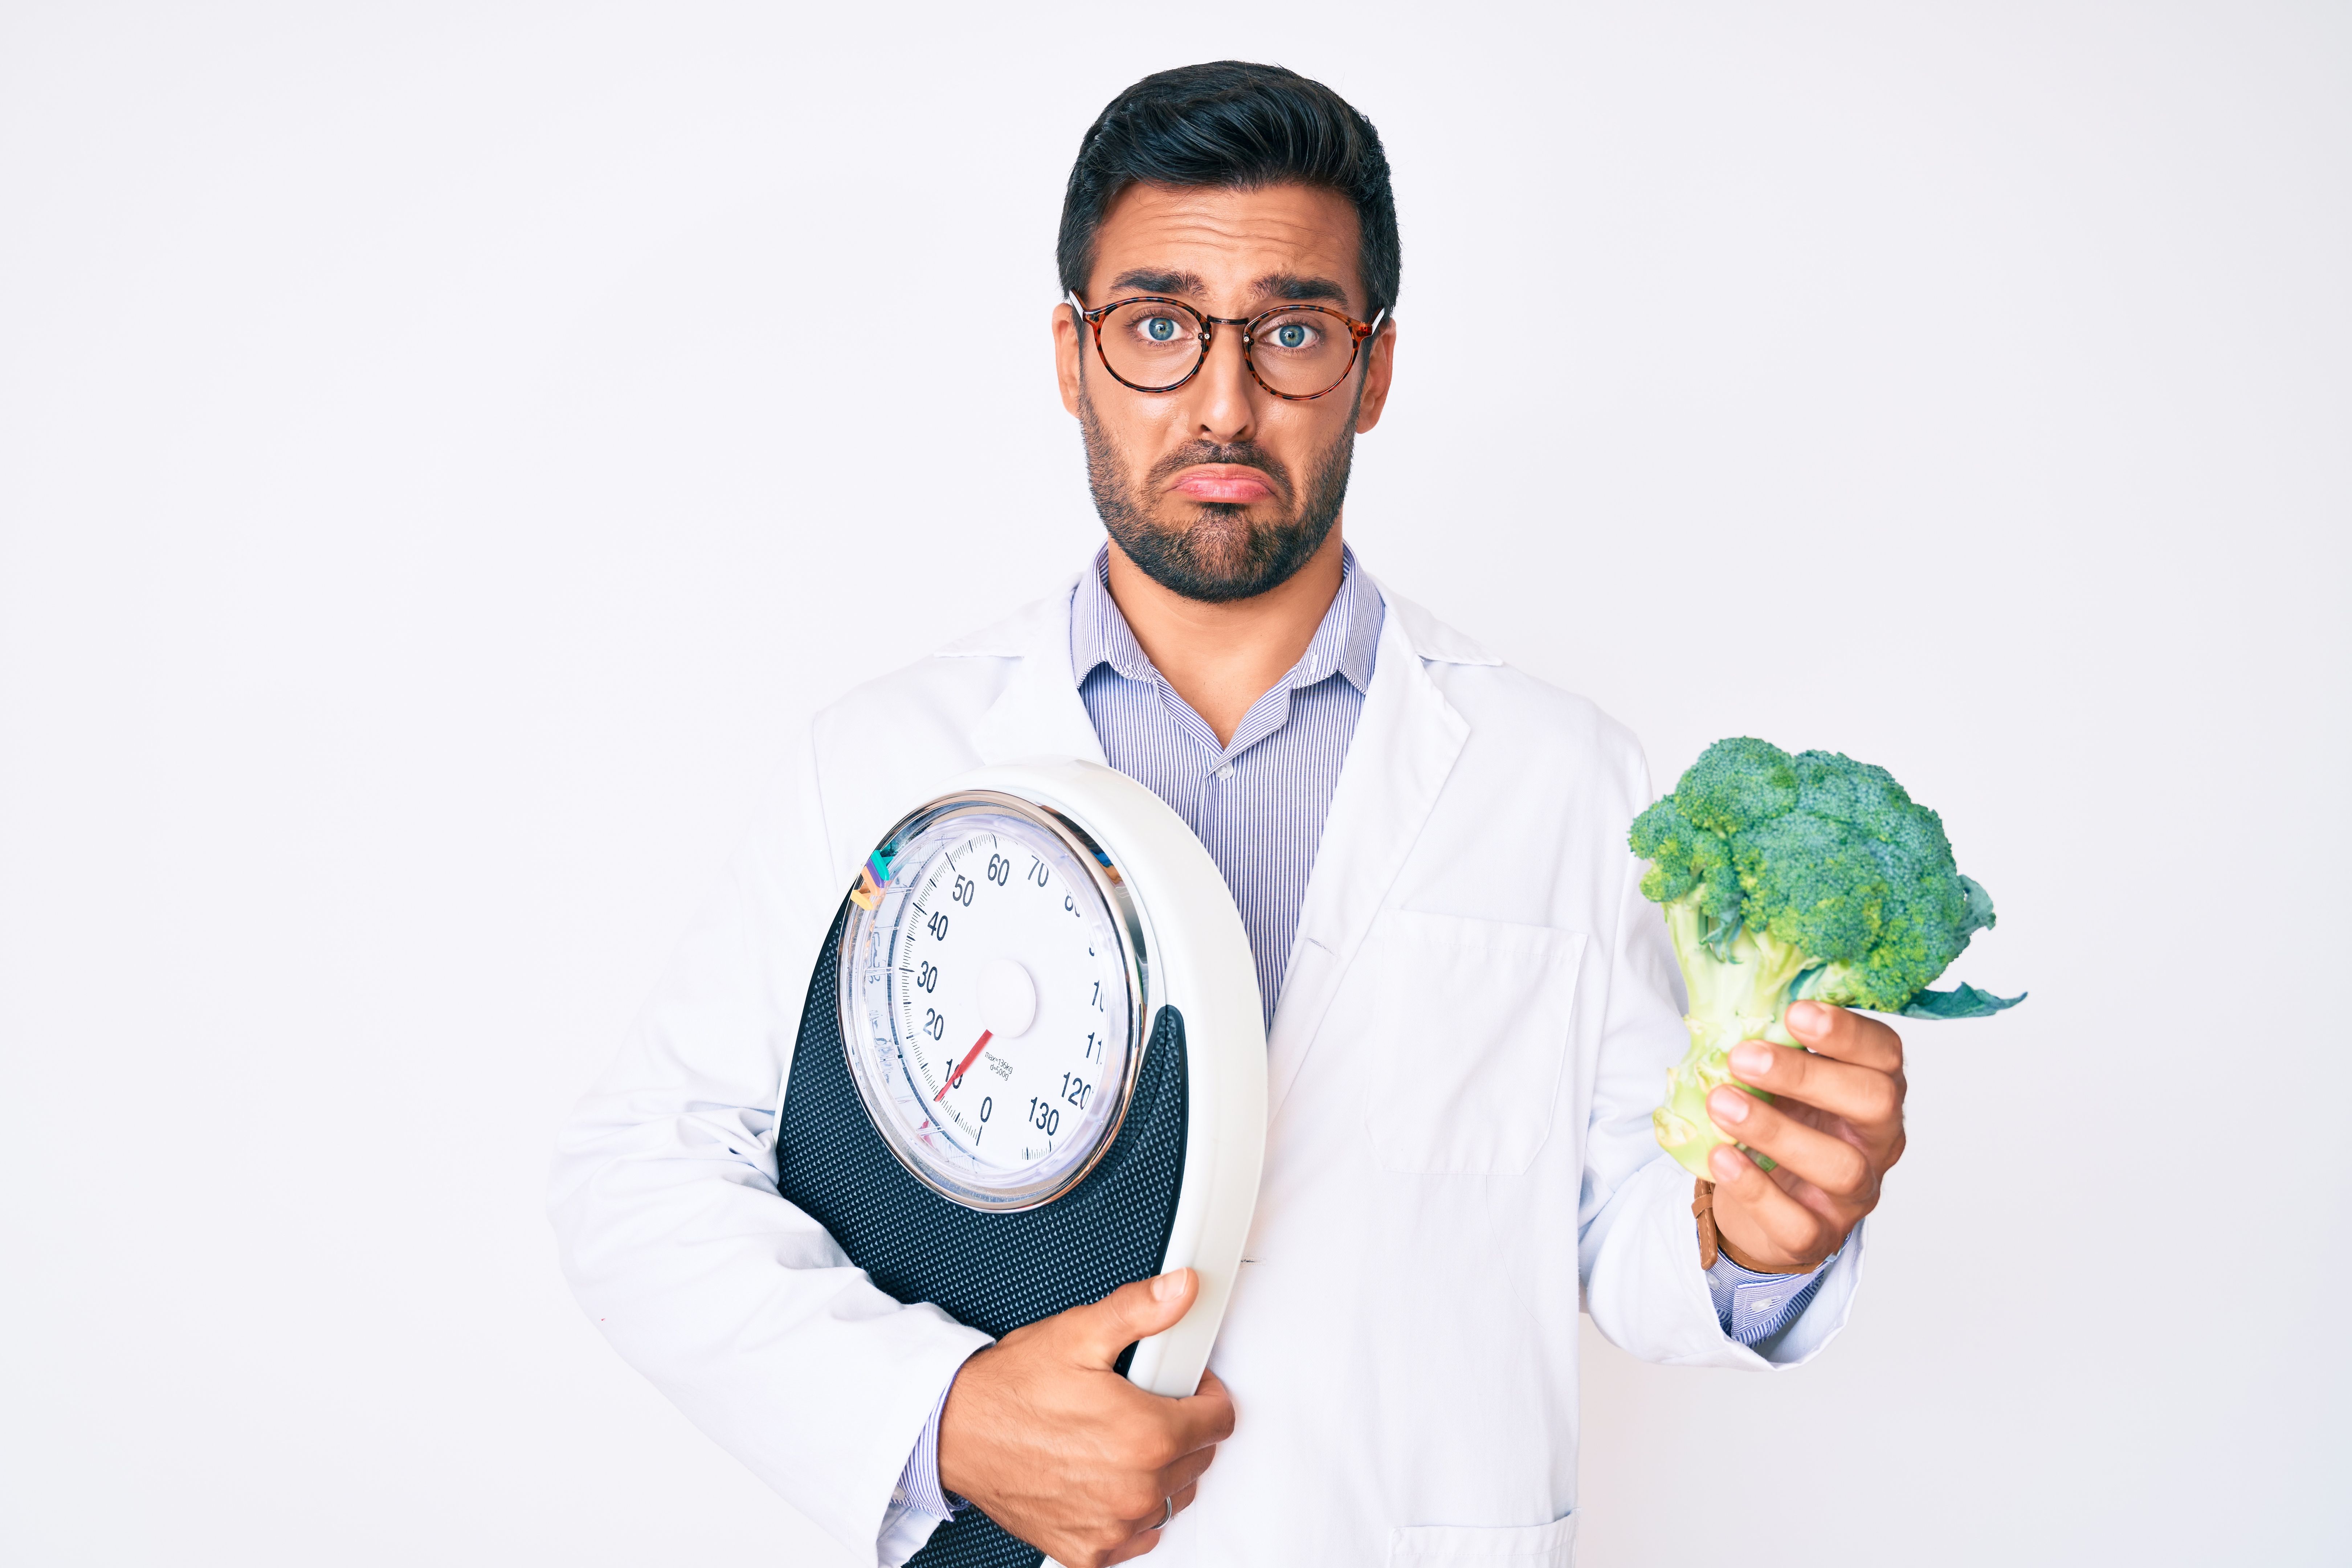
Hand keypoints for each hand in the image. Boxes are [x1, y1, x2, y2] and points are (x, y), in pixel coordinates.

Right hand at [938, 1269, 1233, 1566]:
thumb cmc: (1011, 1389)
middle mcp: (1136, 1491)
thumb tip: (1183, 1288)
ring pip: (1172, 1498)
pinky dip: (1129, 1510)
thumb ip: (1141, 1310)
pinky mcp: (1090, 1551)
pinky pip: (1138, 1536)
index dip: (1206, 1393)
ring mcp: (1114, 1527)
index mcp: (1147, 1436)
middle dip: (1180, 1428)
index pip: (1220, 1421)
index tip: (1185, 1385)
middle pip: (1199, 1459)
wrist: (954, 1432)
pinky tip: (1103, 1477)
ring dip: (1159, 1472)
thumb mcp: (1080, 1334)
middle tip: (1139, 1405)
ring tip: (1117, 1439)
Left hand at [1705, 1000, 1905, 1273]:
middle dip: (1807, 1076)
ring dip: (1775, 1131)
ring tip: (1721, 1103)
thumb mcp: (1782, 1079)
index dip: (1847, 1032)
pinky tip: (1722, 1159)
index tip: (1795, 1012)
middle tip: (1743, 1057)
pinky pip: (1800, 1223)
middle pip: (1872, 1103)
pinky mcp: (1822, 1236)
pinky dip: (1757, 1189)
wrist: (1764, 1201)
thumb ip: (1775, 1045)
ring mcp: (1856, 1193)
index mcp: (1875, 1088)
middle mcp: (1878, 1141)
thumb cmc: (1780, 1119)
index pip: (1885, 1054)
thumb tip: (1736, 1008)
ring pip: (1840, 1166)